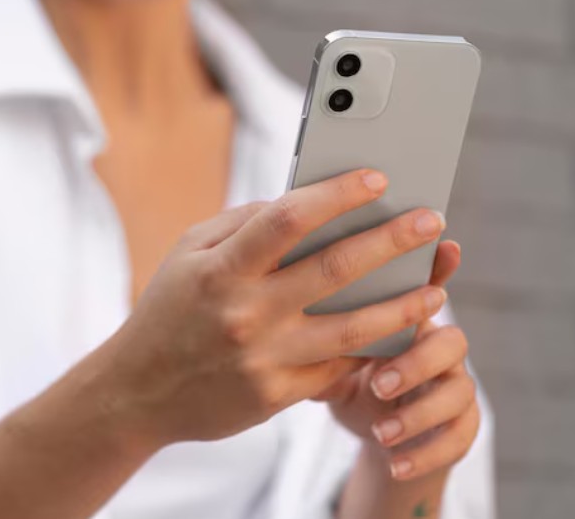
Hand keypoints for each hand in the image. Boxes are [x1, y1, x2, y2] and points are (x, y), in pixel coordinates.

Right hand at [89, 169, 446, 448]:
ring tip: (436, 287)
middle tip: (430, 222)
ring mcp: (264, 357)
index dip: (338, 194)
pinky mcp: (276, 395)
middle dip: (391, 240)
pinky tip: (398, 333)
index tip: (376, 179)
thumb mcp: (186, 254)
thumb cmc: (166, 313)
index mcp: (221, 268)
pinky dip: (372, 349)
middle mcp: (246, 311)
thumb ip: (239, 224)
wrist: (138, 392)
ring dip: (403, 304)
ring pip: (353, 327)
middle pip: (335, 269)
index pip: (289, 218)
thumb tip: (298, 203)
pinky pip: (337, 367)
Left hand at [315, 242, 480, 481]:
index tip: (441, 253)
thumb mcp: (327, 347)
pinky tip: (396, 463)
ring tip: (382, 431)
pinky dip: (425, 453)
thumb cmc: (347, 372)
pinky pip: (458, 438)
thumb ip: (315, 325)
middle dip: (415, 362)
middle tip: (378, 382)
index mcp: (408, 318)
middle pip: (448, 342)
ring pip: (458, 393)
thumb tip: (274, 299)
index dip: (437, 272)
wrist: (381, 428)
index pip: (425, 291)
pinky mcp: (462, 426)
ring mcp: (455, 386)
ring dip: (419, 412)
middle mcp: (438, 347)